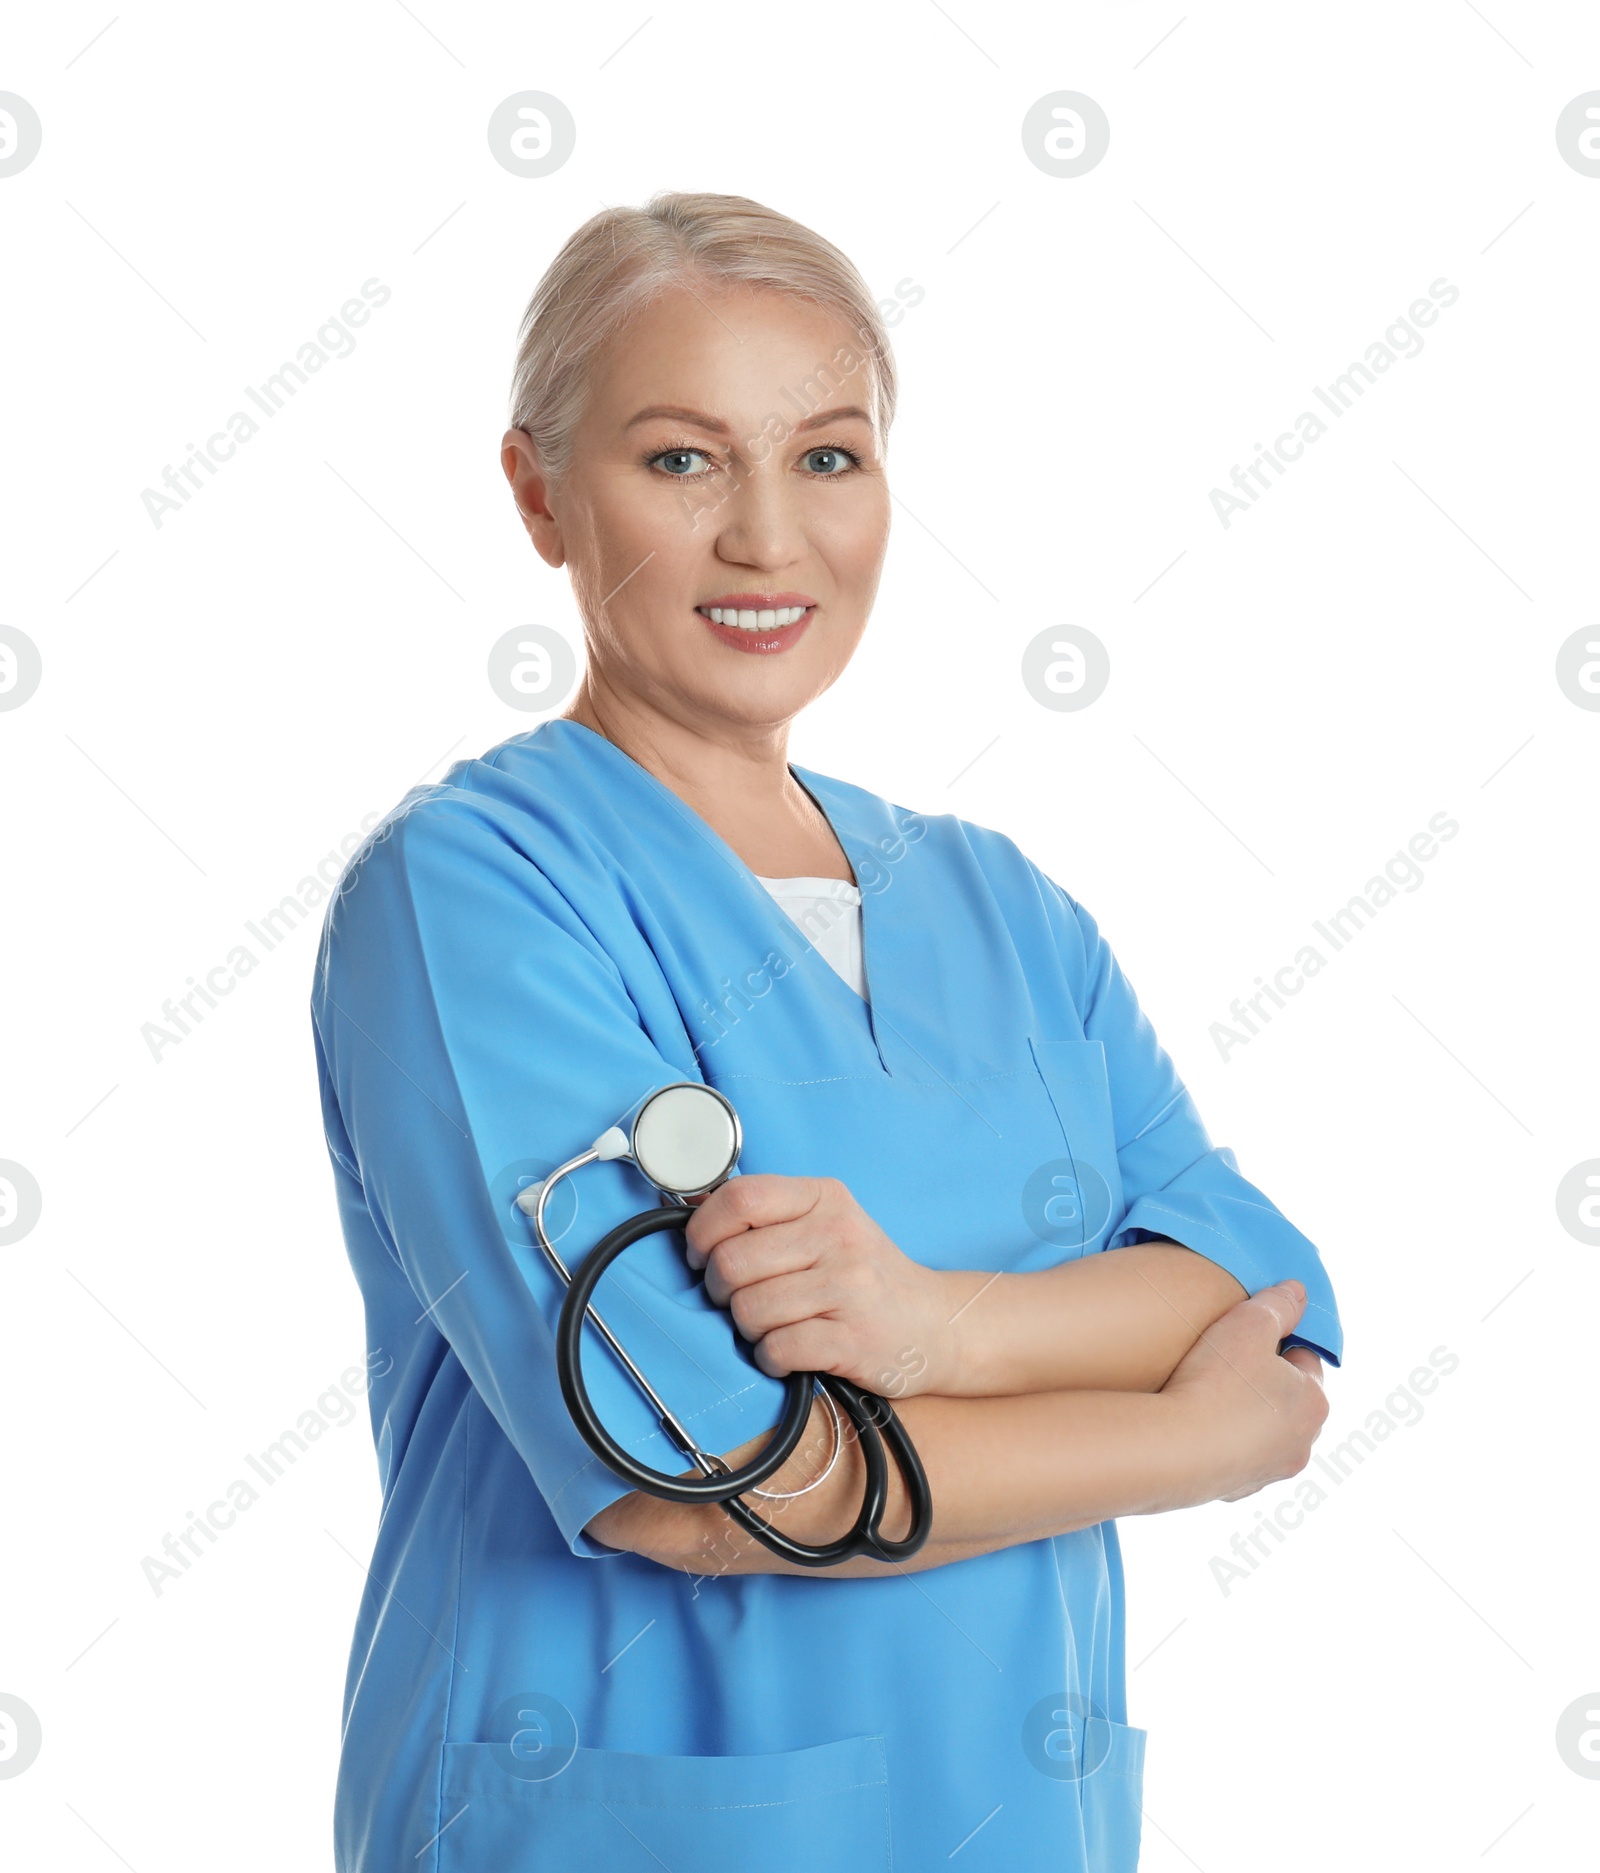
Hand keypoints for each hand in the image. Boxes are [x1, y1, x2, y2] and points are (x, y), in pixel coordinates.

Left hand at [682, 1175, 951, 1397]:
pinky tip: (788, 1353)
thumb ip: (769, 1216)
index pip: (740, 1198)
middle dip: (720, 1290)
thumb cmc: (865, 1275)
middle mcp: (838, 1235)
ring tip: (772, 1326)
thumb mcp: (827, 1224)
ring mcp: (849, 1287)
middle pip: (732, 1261)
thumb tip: (693, 1214)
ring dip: (748, 1328)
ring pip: (748, 1309)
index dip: (703, 1231)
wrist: (935, 1324)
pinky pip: (776, 1349)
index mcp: (824, 1198)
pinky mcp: (853, 1339)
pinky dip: (770, 1358)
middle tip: (738, 1299)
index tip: (700, 1254)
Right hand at [1157, 1279, 1329, 1505]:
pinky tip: (1195, 1426)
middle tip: (1226, 1363)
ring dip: (1244, 1415)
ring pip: (1263, 1433)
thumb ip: (1278, 1303)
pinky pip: (1234, 1458)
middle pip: (1287, 1399)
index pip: (1304, 1359)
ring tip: (1207, 1394)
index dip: (1275, 1341)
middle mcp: (1302, 1444)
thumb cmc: (1217, 1382)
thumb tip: (1297, 1291)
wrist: (1176, 1449)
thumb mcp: (1249, 1323)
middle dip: (1263, 1380)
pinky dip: (1221, 1443)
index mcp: (1314, 1402)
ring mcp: (1270, 1473)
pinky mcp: (1237, 1491)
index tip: (1246, 1335)